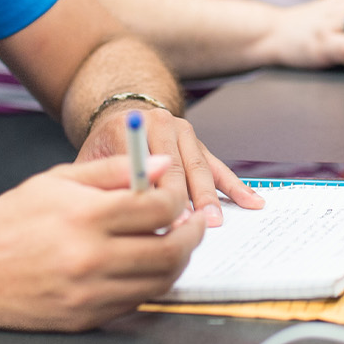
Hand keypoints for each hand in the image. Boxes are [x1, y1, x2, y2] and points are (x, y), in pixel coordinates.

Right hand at [0, 155, 204, 330]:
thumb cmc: (12, 219)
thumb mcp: (58, 179)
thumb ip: (113, 170)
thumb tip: (160, 165)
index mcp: (86, 216)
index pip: (157, 208)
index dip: (178, 201)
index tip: (180, 198)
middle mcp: (90, 258)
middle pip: (168, 251)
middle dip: (191, 235)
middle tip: (193, 225)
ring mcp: (88, 294)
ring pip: (159, 282)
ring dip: (176, 262)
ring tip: (172, 244)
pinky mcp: (84, 319)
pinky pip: (135, 303)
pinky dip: (149, 284)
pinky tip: (143, 267)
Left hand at [76, 104, 261, 224]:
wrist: (125, 117)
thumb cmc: (105, 148)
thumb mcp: (91, 162)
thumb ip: (102, 182)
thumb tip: (123, 211)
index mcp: (130, 125)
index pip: (143, 162)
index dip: (152, 191)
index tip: (161, 216)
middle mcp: (161, 124)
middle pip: (176, 166)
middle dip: (183, 198)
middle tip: (187, 225)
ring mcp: (184, 133)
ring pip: (199, 168)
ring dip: (208, 197)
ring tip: (214, 221)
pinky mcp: (200, 145)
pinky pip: (219, 168)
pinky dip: (235, 186)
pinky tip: (252, 201)